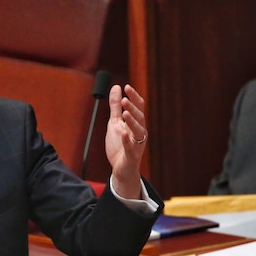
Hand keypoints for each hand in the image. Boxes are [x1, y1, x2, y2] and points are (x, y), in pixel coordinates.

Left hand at [105, 84, 147, 198]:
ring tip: (125, 113)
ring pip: (138, 131)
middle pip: (140, 118)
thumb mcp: (115, 123)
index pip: (138, 108)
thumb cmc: (120, 145)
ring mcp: (137, 144)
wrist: (121, 168)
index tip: (127, 87)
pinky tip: (123, 133)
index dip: (134, 97)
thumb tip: (117, 87)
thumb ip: (115, 107)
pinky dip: (127, 140)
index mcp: (136, 124)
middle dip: (133, 108)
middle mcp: (139, 133)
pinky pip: (131, 148)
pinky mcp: (131, 156)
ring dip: (132, 122)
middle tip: (124, 100)